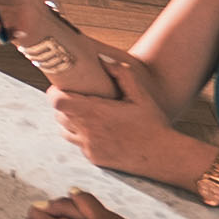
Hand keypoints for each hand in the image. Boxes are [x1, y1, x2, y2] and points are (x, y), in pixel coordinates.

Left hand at [51, 64, 207, 180]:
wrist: (164, 156)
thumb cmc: (153, 123)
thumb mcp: (140, 95)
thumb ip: (122, 74)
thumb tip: (103, 59)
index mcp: (96, 113)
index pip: (57, 102)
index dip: (55, 92)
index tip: (62, 87)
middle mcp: (88, 132)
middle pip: (58, 115)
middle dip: (64, 105)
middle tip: (77, 97)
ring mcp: (89, 147)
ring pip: (64, 131)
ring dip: (70, 120)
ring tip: (87, 113)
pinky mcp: (94, 159)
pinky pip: (78, 144)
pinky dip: (82, 135)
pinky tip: (98, 130)